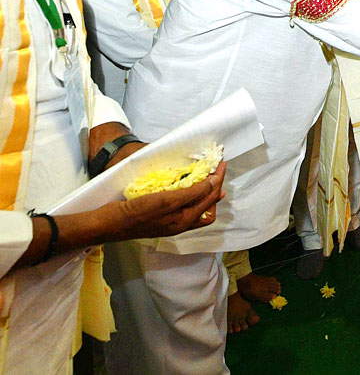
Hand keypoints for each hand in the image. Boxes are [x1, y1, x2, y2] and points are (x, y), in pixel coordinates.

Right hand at [105, 161, 226, 240]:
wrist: (110, 223)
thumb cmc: (137, 213)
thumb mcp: (167, 201)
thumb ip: (192, 194)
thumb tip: (214, 184)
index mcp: (185, 221)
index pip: (211, 198)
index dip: (218, 180)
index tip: (221, 164)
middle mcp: (181, 223)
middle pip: (207, 205)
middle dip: (214, 188)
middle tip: (215, 170)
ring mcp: (171, 221)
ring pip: (196, 206)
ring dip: (203, 190)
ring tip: (204, 176)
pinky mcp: (162, 216)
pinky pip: (183, 204)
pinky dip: (189, 193)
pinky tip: (184, 184)